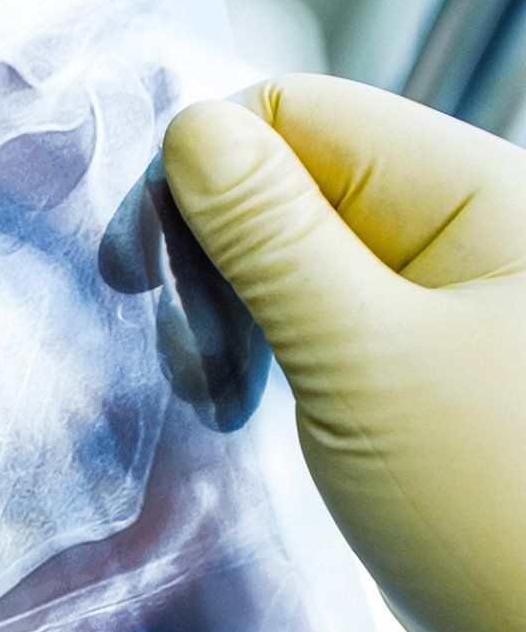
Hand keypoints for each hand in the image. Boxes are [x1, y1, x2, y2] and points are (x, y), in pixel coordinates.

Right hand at [164, 75, 525, 631]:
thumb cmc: (499, 518)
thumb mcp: (363, 362)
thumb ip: (273, 238)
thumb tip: (196, 132)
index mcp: (483, 198)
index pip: (303, 113)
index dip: (204, 172)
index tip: (141, 265)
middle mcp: (468, 235)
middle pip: (291, 178)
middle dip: (213, 255)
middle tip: (186, 349)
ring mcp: (442, 303)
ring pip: (290, 254)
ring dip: (230, 314)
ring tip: (222, 396)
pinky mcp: (414, 368)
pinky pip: (313, 319)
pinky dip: (261, 353)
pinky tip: (243, 405)